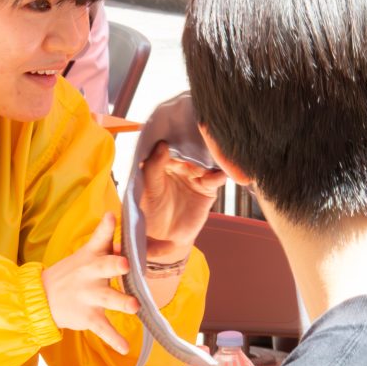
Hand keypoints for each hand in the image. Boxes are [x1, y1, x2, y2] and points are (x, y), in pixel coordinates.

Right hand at [42, 212, 139, 353]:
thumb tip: (114, 215)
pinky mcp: (89, 317)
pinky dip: (113, 339)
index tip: (113, 217)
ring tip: (134, 307)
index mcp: (91, 257)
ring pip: (107, 299)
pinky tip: (125, 347)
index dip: (106, 228)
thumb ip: (103, 238)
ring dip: (121, 303)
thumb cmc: (71, 273)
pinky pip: (103, 329)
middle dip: (114, 265)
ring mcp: (89, 297)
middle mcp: (90, 275)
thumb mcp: (85, 254)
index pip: (99, 239)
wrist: (42, 299)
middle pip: (103, 267)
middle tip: (125, 265)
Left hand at [139, 142, 224, 261]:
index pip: (167, 144)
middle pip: (189, 149)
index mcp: (160, 163)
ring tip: (210, 154)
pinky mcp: (207, 188)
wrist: (164, 238)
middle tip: (198, 134)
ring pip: (204, 161)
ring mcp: (194, 175)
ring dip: (208, 157)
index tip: (175, 127)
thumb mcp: (148, 189)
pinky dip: (219, 175)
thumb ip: (152, 168)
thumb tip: (162, 145)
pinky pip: (216, 178)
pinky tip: (219, 174)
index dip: (172, 135)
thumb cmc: (150, 213)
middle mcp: (178, 165)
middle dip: (193, 142)